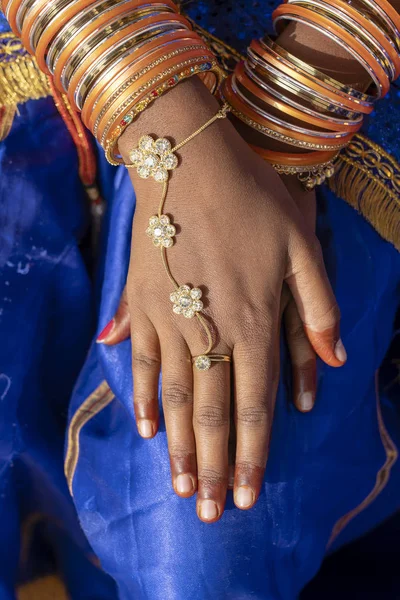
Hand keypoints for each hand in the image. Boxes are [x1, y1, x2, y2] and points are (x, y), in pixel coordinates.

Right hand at [98, 78, 345, 522]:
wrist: (189, 160)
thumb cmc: (252, 199)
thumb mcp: (303, 246)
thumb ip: (317, 309)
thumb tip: (334, 364)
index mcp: (254, 320)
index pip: (255, 406)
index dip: (251, 455)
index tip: (245, 495)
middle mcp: (210, 330)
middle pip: (213, 413)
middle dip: (213, 466)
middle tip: (208, 512)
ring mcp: (170, 319)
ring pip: (177, 398)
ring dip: (178, 446)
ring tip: (178, 486)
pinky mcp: (141, 304)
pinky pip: (144, 362)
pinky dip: (145, 398)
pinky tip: (145, 427)